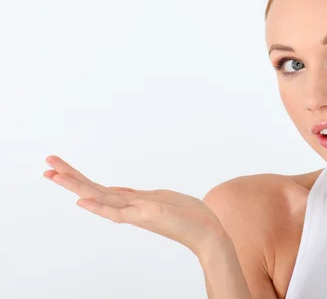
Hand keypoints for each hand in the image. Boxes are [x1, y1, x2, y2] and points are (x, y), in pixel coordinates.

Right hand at [43, 155, 227, 256]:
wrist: (209, 234)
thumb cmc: (188, 216)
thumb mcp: (159, 198)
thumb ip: (137, 196)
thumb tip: (118, 190)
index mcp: (133, 202)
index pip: (101, 188)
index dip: (79, 179)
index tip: (59, 168)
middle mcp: (130, 207)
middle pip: (94, 190)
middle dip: (70, 177)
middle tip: (46, 164)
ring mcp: (136, 212)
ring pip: (100, 197)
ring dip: (76, 185)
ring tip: (54, 174)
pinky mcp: (147, 215)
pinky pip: (118, 212)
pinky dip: (99, 206)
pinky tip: (81, 200)